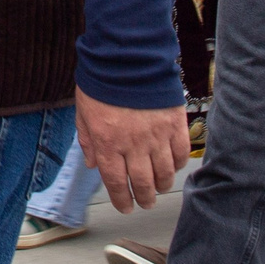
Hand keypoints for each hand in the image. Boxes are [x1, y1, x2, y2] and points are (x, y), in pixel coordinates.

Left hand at [76, 89, 191, 212]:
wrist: (126, 56)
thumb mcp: (83, 111)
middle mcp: (133, 144)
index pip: (116, 182)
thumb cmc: (101, 81)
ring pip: (165, 172)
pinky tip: (175, 166)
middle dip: (144, 198)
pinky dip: (179, 164)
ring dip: (162, 185)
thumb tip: (92, 164)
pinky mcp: (174, 124)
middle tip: (145, 203)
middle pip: (143, 183)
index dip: (122, 199)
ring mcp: (156, 135)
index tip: (126, 207)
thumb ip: (87, 140)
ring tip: (160, 188)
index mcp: (107, 143)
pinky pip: (181, 152)